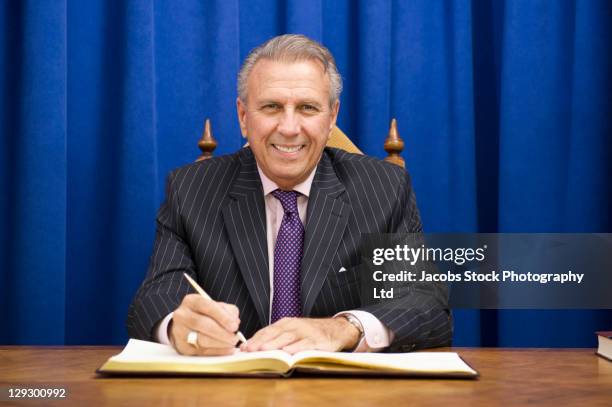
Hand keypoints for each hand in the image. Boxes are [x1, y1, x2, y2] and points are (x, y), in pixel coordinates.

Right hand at [169, 294, 240, 355]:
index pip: (207, 306)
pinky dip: (217, 352)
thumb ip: (227, 311)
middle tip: (235, 338)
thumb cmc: (204, 314)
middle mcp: (182, 315)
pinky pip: (201, 351)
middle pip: (202, 324)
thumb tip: (235, 321)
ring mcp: (179, 332)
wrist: (185, 326)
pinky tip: (226, 350)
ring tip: (231, 343)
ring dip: (220, 343)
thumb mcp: (215, 306)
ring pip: (201, 340)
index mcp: (191, 301)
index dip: (222, 316)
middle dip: (222, 332)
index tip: (234, 326)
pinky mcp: (182, 347)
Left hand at [241, 317, 360, 353]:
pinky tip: (288, 352)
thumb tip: (251, 347)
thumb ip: (274, 338)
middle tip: (250, 349)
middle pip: (276, 333)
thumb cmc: (309, 332)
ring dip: (275, 344)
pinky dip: (297, 348)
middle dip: (262, 341)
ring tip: (264, 350)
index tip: (244, 348)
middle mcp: (295, 326)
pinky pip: (306, 344)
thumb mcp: (291, 331)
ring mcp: (306, 332)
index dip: (255, 339)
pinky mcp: (317, 340)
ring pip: (288, 337)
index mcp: (286, 323)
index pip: (267, 330)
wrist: (335, 329)